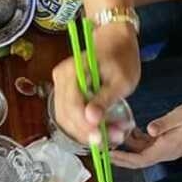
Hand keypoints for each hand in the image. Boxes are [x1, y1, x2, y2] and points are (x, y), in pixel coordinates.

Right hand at [52, 23, 140, 145]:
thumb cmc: (121, 56)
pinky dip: (84, 124)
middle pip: (66, 115)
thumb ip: (105, 99)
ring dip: (85, 131)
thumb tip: (91, 119)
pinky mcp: (64, 92)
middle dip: (87, 132)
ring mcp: (60, 85)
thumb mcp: (121, 79)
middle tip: (110, 141)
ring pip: (66, 117)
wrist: (114, 39)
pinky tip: (101, 128)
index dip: (85, 126)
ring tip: (109, 136)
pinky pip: (69, 113)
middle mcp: (60, 79)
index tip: (102, 139)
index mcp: (72, 72)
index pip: (72, 106)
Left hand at [111, 105, 181, 167]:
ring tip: (114, 137)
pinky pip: (147, 144)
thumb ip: (164, 124)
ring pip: (142, 151)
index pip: (141, 159)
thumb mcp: (180, 118)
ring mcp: (164, 148)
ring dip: (128, 145)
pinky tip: (131, 130)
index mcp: (166, 149)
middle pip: (138, 159)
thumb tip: (150, 130)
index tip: (110, 154)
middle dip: (121, 157)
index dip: (124, 158)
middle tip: (105, 152)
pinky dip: (137, 139)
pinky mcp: (165, 142)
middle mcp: (164, 152)